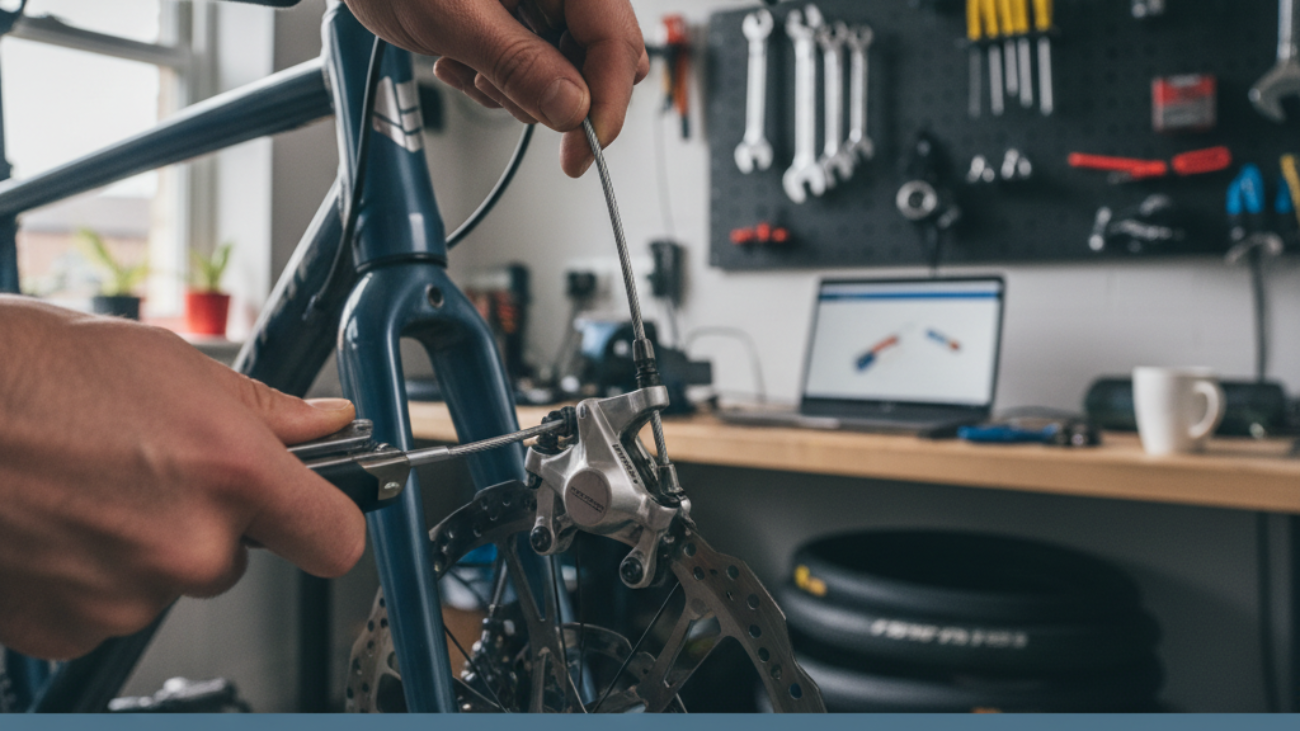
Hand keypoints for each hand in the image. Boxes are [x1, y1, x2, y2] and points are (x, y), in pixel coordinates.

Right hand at [0, 297, 365, 658]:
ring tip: (89, 486)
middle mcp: (188, 546)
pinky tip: (58, 521)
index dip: (332, 520)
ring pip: (170, 579)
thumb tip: (326, 422)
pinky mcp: (68, 629)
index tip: (322, 510)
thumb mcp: (170, 364)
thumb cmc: (29, 372)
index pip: (337, 537)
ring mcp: (126, 596)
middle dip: (209, 518)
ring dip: (144, 545)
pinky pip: (109, 607)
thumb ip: (265, 411)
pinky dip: (91, 575)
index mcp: (231, 474)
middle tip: (151, 468)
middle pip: (239, 556)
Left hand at [344, 0, 649, 176]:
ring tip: (464, 64)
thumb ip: (517, 63)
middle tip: (497, 89)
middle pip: (600, 59)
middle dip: (553, 95)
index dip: (606, 103)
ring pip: (566, 71)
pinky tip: (459, 59)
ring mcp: (542, 1)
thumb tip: (573, 109)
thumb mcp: (451, 16)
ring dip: (515, 88)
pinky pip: (533, 66)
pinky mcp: (520, 16)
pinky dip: (497, 78)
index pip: (616, 41)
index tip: (582, 150)